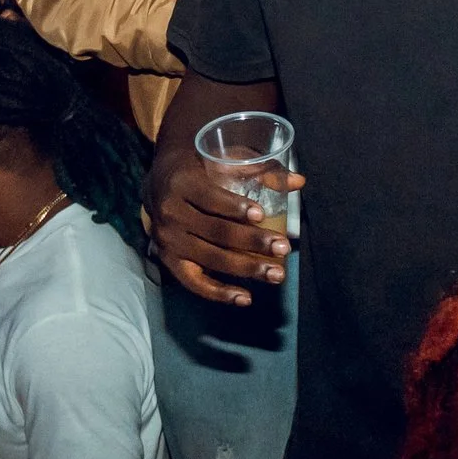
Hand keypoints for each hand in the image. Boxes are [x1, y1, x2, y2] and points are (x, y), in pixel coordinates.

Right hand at [144, 149, 299, 308]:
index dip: (234, 207)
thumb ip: (260, 170)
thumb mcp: (222, 160)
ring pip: (210, 258)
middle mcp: (171, 213)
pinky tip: (245, 298)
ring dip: (245, 267)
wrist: (158, 184)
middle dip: (252, 241)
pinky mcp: (169, 261)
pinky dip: (219, 293)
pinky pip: (194, 282)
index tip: (261, 215)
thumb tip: (299, 181)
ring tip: (276, 273)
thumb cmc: (199, 170)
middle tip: (283, 247)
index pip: (209, 197)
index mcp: (182, 183)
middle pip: (215, 231)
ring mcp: (168, 240)